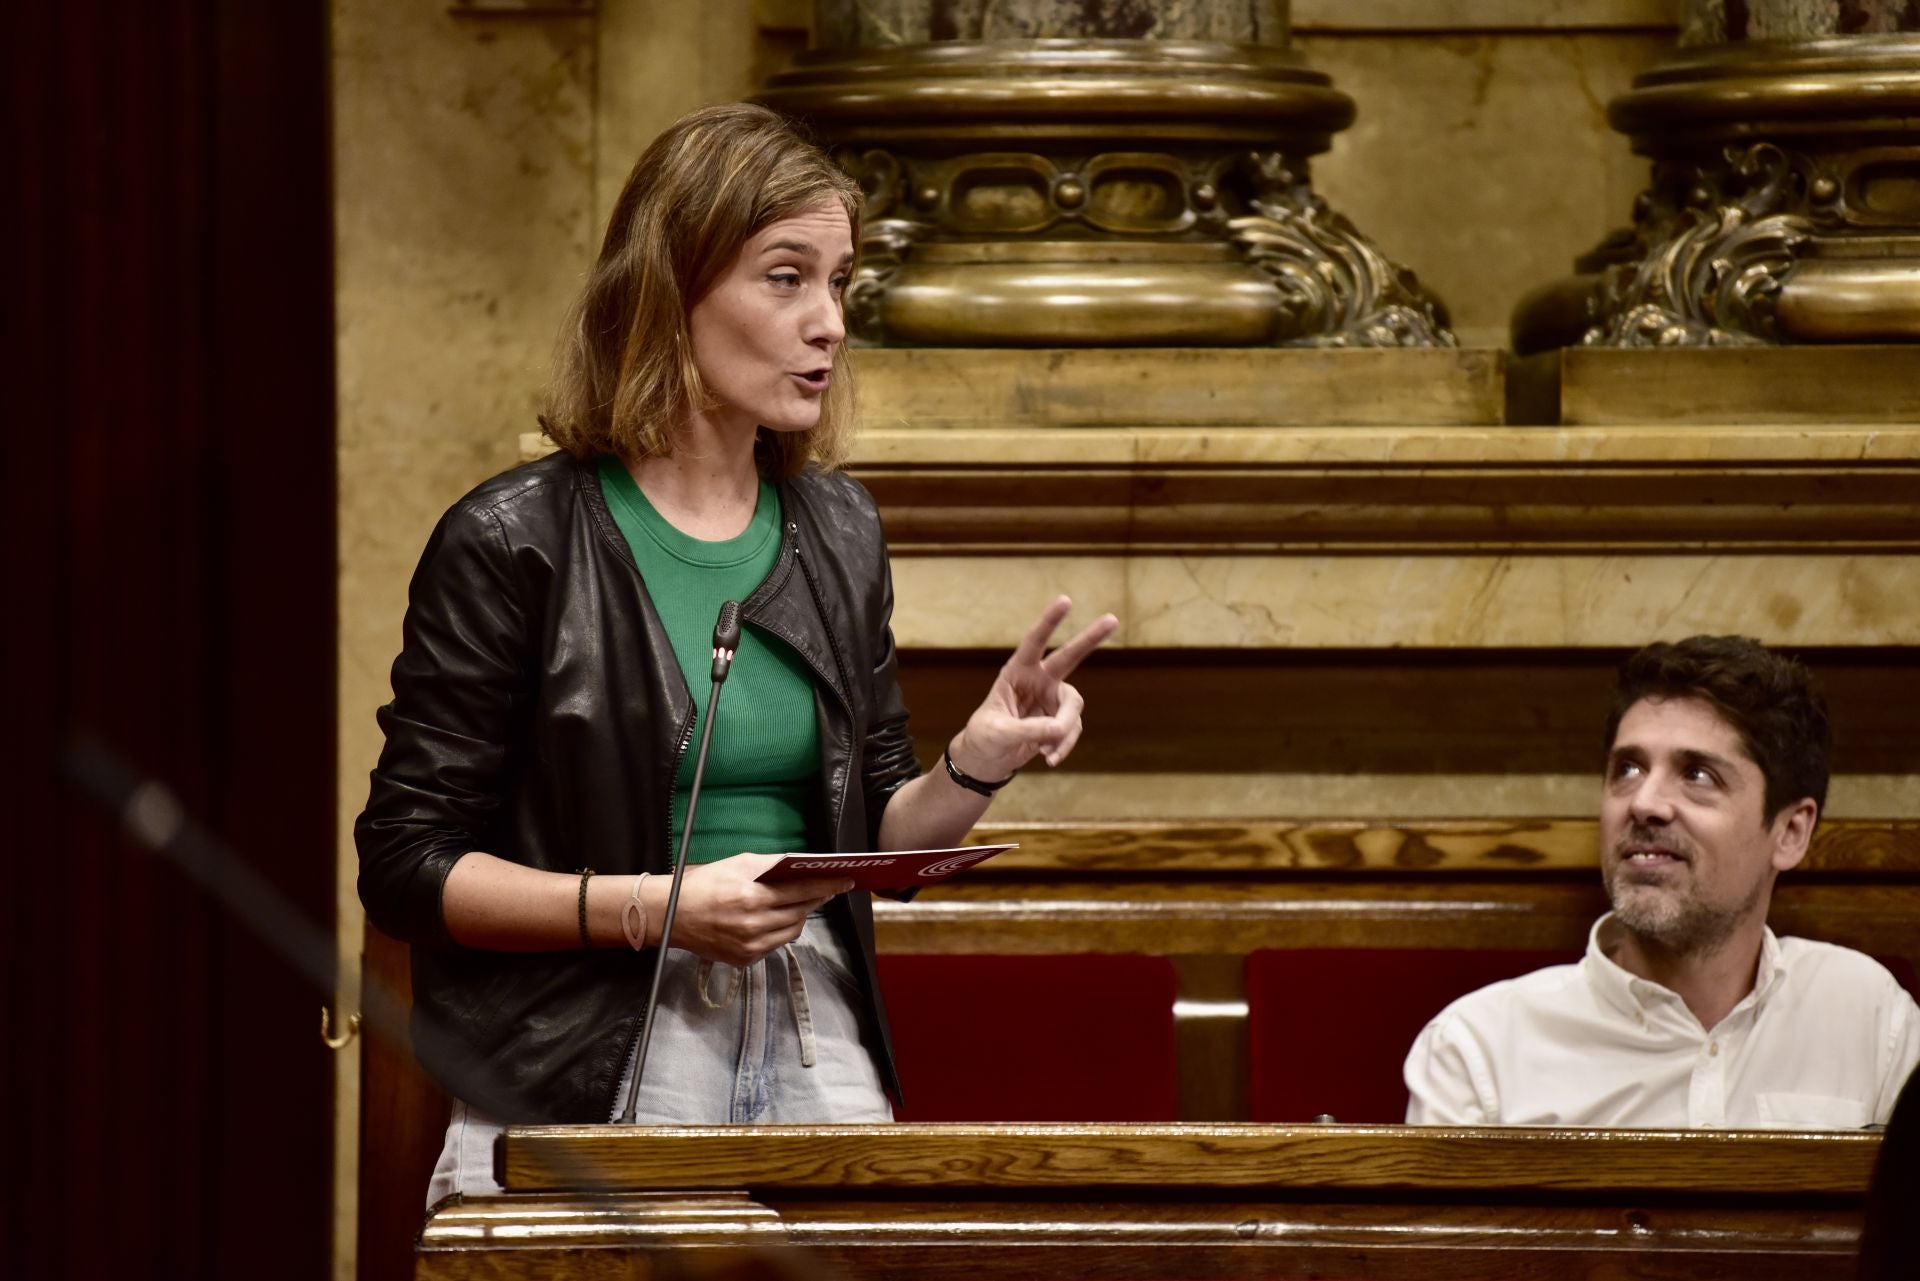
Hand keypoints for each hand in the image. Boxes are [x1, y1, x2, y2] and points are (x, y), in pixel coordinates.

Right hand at [667, 853, 852, 965]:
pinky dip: (782, 930)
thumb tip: (800, 865)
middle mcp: (754, 925)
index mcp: (752, 897)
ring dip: (801, 916)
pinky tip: (781, 918)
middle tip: (828, 889)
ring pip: (792, 931)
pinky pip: (776, 944)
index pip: (801, 891)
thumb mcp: (738, 864)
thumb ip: (771, 865)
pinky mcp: (745, 959)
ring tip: (804, 902)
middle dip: (817, 899)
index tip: (845, 882)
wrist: (671, 915)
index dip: (827, 886)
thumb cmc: (704, 884)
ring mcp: (750, 946)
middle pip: (800, 912)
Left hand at [951, 595, 1117, 780]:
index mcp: (1016, 672)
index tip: (1066, 600)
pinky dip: (1064, 746)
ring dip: (1064, 732)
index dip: (1049, 622)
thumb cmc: (984, 737)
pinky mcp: (1060, 718)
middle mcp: (1038, 680)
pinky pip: (1071, 730)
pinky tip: (1048, 758)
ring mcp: (1052, 699)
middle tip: (1113, 619)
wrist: (988, 757)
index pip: (1034, 643)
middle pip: (1069, 656)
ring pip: (1073, 708)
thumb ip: (1027, 729)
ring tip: (1045, 752)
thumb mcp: (999, 733)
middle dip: (1090, 638)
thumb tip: (1059, 730)